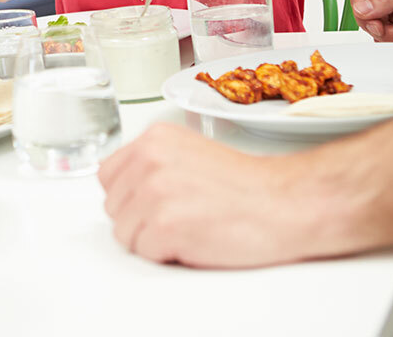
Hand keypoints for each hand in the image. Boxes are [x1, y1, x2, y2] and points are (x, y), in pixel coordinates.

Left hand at [99, 124, 316, 267]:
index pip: (108, 176)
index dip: (130, 197)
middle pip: (113, 206)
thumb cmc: (245, 186)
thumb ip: (153, 163)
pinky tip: (195, 239)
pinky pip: (144, 252)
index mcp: (154, 138)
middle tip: (180, 215)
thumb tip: (125, 185)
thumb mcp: (189, 154)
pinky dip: (167, 254)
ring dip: (152, 239)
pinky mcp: (164, 224)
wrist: (284, 203)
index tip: (153, 203)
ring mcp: (154, 190)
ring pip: (124, 233)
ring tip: (189, 226)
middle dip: (140, 219)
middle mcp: (149, 159)